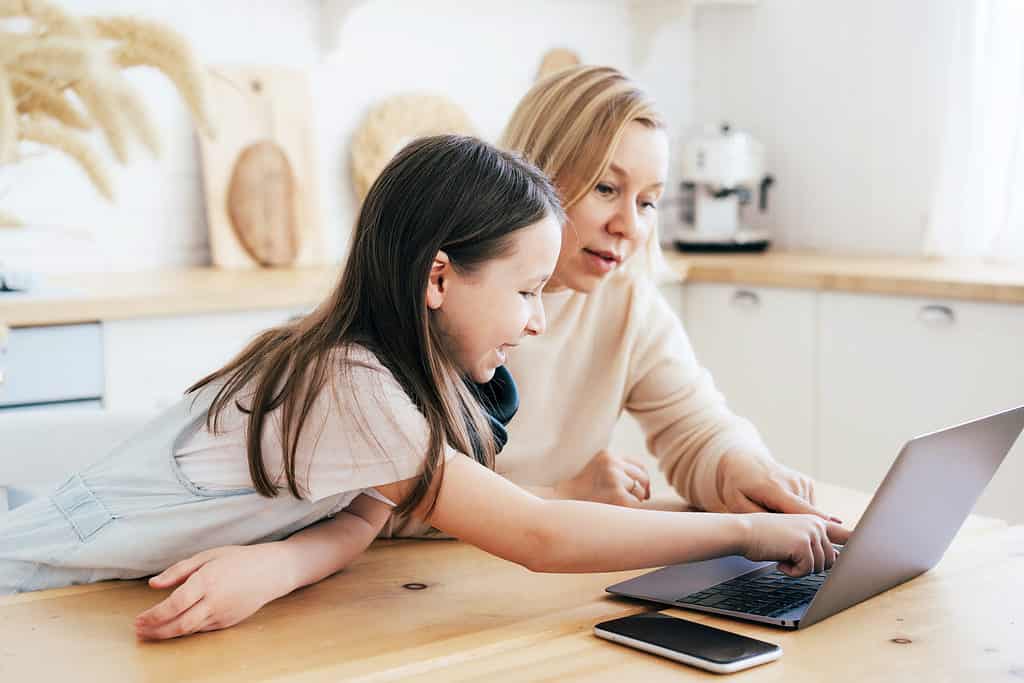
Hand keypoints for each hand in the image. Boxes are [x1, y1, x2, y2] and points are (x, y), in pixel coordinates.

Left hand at [135, 544, 291, 640]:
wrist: (272, 571)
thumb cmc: (239, 559)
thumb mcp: (208, 556)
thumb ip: (178, 570)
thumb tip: (153, 584)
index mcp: (207, 580)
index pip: (174, 604)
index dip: (153, 615)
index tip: (138, 619)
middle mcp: (215, 600)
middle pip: (179, 624)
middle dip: (156, 631)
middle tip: (139, 632)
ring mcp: (223, 614)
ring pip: (189, 630)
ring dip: (166, 634)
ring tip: (150, 633)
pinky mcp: (228, 623)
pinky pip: (201, 630)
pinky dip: (184, 631)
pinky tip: (173, 628)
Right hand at [555, 449, 650, 505]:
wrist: (558, 505)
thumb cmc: (576, 494)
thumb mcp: (594, 473)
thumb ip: (614, 471)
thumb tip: (645, 487)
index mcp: (606, 455)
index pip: (637, 465)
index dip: (642, 479)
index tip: (643, 491)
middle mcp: (612, 464)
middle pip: (641, 478)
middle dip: (640, 492)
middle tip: (630, 504)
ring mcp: (615, 480)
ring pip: (639, 492)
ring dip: (633, 503)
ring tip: (613, 509)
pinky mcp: (619, 497)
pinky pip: (636, 504)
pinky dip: (631, 511)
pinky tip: (616, 515)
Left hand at [717, 451, 842, 523]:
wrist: (743, 460)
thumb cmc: (738, 485)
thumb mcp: (739, 504)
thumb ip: (762, 519)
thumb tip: (786, 533)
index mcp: (775, 488)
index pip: (802, 510)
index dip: (820, 524)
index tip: (841, 534)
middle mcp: (793, 483)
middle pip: (807, 517)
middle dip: (799, 532)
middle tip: (780, 535)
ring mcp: (802, 481)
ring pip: (809, 514)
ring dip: (796, 522)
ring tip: (774, 513)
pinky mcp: (807, 483)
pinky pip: (808, 507)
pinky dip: (798, 513)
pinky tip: (782, 507)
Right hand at [742, 513, 849, 576]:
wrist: (743, 532)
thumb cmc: (763, 537)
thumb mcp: (791, 536)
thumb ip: (813, 544)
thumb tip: (836, 559)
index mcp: (814, 521)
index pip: (843, 533)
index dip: (858, 541)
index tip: (872, 547)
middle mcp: (816, 525)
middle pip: (830, 560)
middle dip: (812, 566)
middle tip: (791, 559)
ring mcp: (811, 533)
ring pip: (819, 566)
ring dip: (800, 568)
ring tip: (782, 557)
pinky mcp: (803, 544)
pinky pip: (806, 570)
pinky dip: (792, 571)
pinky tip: (779, 561)